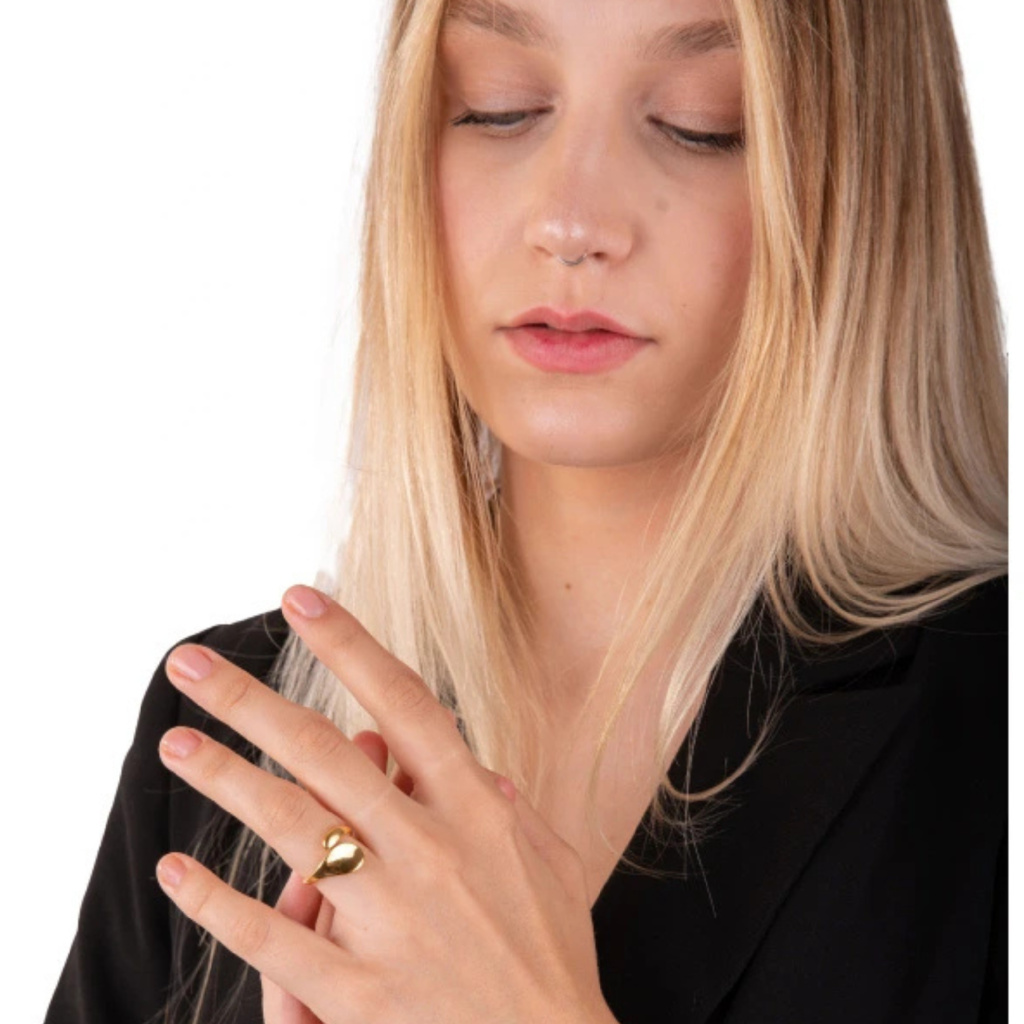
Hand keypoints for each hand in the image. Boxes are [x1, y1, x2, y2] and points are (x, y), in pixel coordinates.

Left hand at [155, 584, 616, 1023]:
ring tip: (177, 744)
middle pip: (324, 753)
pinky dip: (217, 903)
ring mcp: (390, 918)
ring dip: (225, 780)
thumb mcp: (554, 868)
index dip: (349, 645)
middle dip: (251, 700)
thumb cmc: (553, 960)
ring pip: (290, 828)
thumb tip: (486, 773)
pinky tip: (177, 871)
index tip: (299, 600)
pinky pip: (270, 938)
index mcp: (477, 810)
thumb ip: (515, 812)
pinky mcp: (357, 990)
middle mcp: (429, 849)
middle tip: (189, 664)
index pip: (405, 703)